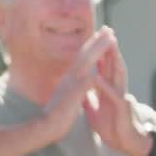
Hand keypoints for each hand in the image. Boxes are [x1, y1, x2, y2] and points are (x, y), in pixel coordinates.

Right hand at [40, 29, 115, 143]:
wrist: (46, 127)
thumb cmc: (56, 116)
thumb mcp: (66, 98)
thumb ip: (72, 89)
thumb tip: (76, 84)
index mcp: (70, 79)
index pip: (83, 59)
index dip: (93, 47)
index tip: (102, 36)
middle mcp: (70, 77)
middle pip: (85, 54)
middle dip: (97, 40)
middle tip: (109, 28)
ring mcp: (72, 84)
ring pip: (87, 61)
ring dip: (98, 48)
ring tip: (109, 37)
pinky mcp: (74, 94)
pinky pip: (86, 78)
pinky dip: (95, 67)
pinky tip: (103, 59)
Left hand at [83, 31, 151, 155]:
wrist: (126, 144)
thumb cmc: (114, 128)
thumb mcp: (95, 112)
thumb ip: (90, 100)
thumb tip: (82, 91)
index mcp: (109, 89)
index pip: (105, 66)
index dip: (100, 52)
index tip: (94, 37)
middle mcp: (117, 89)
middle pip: (114, 65)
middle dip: (110, 47)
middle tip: (106, 30)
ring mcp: (121, 97)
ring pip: (118, 74)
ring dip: (113, 59)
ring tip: (108, 44)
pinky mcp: (121, 108)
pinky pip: (113, 95)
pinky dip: (104, 85)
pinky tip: (97, 76)